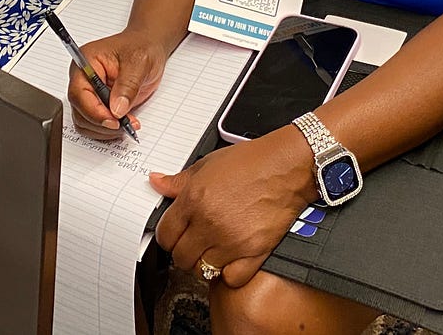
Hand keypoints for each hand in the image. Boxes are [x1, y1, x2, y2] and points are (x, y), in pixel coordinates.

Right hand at [68, 29, 168, 138]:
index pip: (79, 93)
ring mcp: (90, 92)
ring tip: (127, 124)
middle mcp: (83, 78)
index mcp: (86, 62)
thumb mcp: (139, 62)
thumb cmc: (141, 47)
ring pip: (85, 121)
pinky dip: (109, 129)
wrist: (148, 48)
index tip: (113, 120)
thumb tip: (116, 109)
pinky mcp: (99, 103)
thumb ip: (127, 85)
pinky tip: (125, 123)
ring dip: (105, 129)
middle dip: (102, 123)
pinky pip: (96, 123)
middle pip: (79, 110)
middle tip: (125, 124)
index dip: (94, 111)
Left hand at [152, 127, 316, 287]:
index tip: (174, 235)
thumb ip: (178, 180)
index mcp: (194, 200)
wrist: (285, 167)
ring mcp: (231, 241)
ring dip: (204, 264)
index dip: (167, 236)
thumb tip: (157, 182)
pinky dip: (229, 274)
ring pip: (202, 270)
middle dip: (183, 251)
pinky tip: (231, 259)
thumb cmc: (250, 163)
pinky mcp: (254, 253)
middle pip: (180, 257)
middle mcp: (210, 223)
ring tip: (211, 250)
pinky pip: (231, 279)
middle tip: (193, 243)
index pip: (164, 235)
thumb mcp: (207, 164)